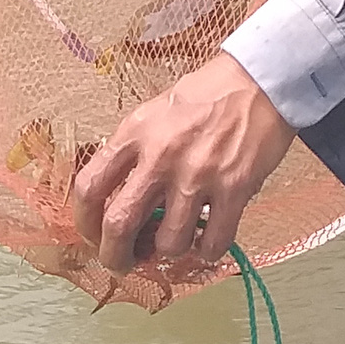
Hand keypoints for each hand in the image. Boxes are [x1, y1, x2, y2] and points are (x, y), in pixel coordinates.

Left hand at [72, 54, 297, 273]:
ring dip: (169, 251)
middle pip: (119, 225)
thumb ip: (134, 151)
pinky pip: (213, 243)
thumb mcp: (155, 112)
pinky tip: (208, 240)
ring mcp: (198, 175)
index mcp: (136, 133)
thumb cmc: (207, 95)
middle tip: (124, 262)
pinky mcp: (234, 189)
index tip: (94, 234)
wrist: (260, 81)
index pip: (89, 186)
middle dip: (116, 256)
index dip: (84, 222)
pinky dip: (208, 251)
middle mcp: (161, 156)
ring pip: (168, 243)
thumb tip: (118, 196)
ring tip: (176, 241)